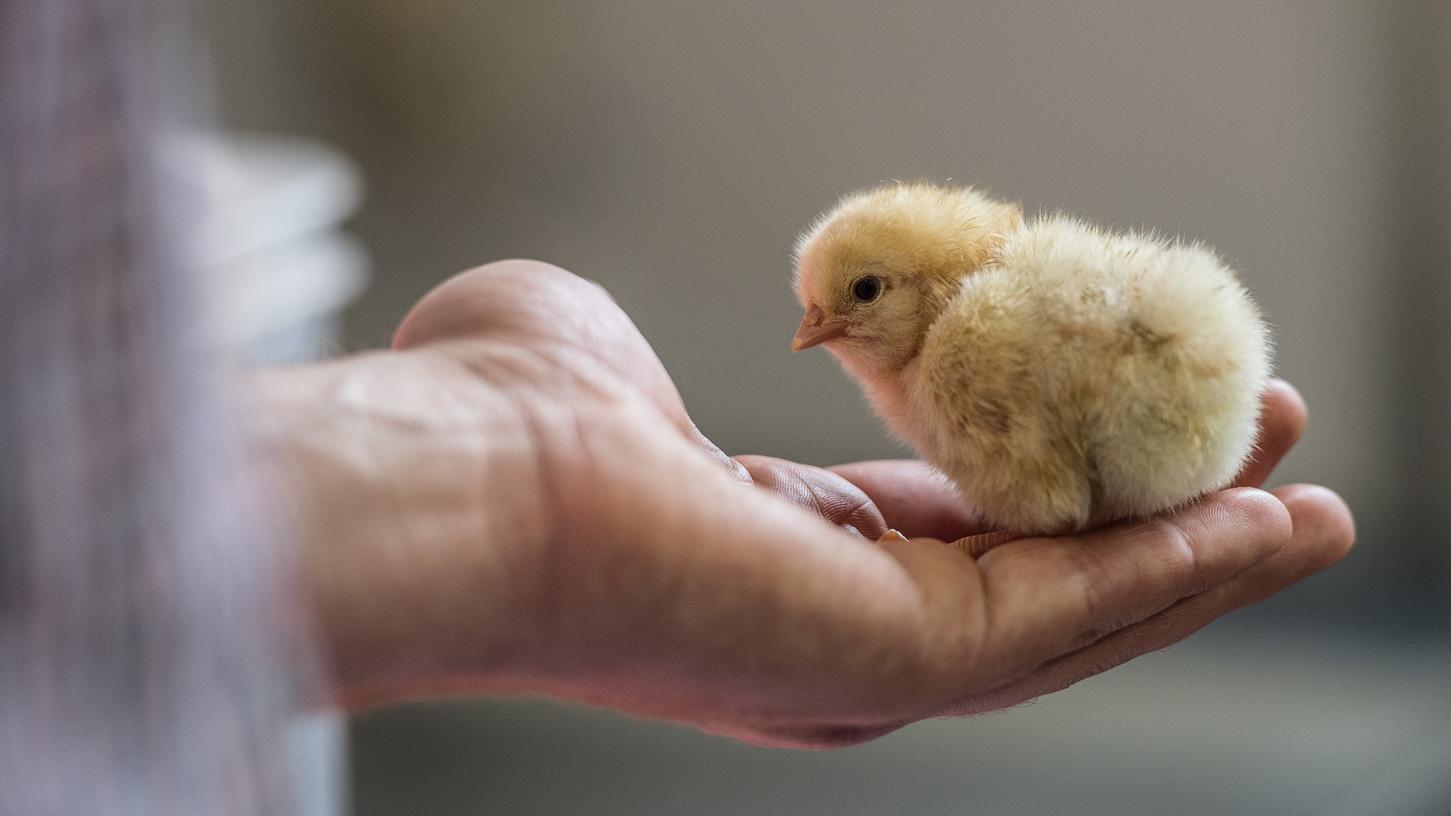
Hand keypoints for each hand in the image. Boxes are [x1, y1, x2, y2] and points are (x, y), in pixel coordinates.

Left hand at [261, 260, 1352, 747]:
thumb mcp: (604, 356)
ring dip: (1200, 560)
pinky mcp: (895, 662)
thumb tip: (628, 374)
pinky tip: (1264, 529)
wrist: (456, 481)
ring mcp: (865, 659)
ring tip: (1312, 508)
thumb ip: (641, 381)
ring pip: (1073, 616)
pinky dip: (1174, 577)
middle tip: (1270, 459)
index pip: (948, 534)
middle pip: (1037, 581)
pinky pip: (1066, 620)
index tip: (1133, 422)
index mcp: (773, 557)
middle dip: (1159, 526)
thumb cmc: (503, 411)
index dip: (1051, 486)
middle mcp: (831, 629)